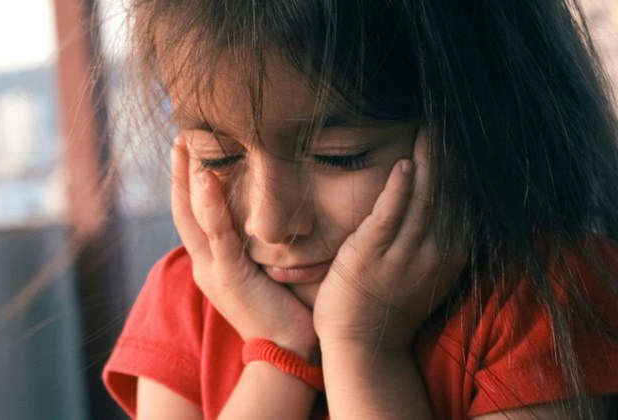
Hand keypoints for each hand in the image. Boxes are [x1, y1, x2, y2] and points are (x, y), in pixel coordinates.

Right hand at [170, 132, 315, 356]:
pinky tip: (207, 177)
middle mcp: (205, 264)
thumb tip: (276, 211)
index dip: (188, 182)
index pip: (194, 215)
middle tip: (179, 137)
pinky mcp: (228, 277)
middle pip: (183, 211)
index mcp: (214, 261)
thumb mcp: (266, 268)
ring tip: (184, 145)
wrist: (287, 351)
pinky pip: (217, 235)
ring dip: (186, 180)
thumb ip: (260, 242)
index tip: (189, 149)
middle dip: (179, 173)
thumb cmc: (285, 307)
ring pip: (193, 218)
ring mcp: (213, 270)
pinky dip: (210, 205)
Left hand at [313, 126, 466, 350]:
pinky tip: (406, 163)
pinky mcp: (371, 256)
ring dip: (428, 160)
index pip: (464, 198)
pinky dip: (400, 190)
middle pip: (449, 192)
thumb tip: (441, 193)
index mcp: (451, 253)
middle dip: (450, 151)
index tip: (462, 128)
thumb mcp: (425, 267)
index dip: (464, 162)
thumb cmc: (388, 301)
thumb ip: (436, 233)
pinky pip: (390, 218)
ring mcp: (403, 255)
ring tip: (432, 124)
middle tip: (450, 113)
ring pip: (425, 199)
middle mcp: (435, 253)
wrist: (362, 344)